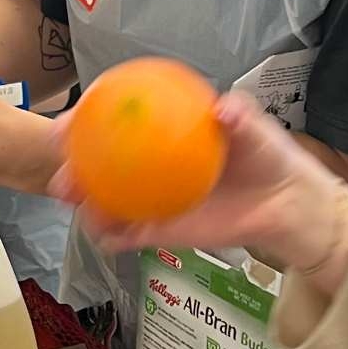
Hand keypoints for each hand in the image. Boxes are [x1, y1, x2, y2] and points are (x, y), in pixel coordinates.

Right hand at [53, 92, 347, 288]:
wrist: (285, 201)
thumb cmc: (265, 155)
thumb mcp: (254, 127)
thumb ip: (239, 116)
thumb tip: (223, 109)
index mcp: (162, 134)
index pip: (114, 121)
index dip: (84, 120)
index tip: (66, 124)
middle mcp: (149, 165)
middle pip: (98, 165)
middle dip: (70, 169)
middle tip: (62, 175)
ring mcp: (152, 199)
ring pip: (106, 202)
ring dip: (85, 206)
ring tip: (80, 209)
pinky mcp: (162, 230)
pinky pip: (130, 234)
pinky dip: (114, 237)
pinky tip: (107, 238)